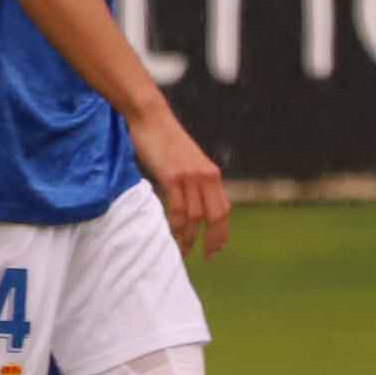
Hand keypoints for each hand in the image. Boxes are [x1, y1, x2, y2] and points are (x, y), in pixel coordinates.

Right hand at [139, 108, 230, 257]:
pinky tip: (173, 234)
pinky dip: (177, 225)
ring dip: (190, 237)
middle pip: (216, 216)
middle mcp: (206, 176)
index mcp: (212, 174)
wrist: (151, 118)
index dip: (222, 231)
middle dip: (213, 240)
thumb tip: (190, 200)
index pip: (224, 209)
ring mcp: (190, 177)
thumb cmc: (164, 138)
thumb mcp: (186, 161)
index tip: (217, 248)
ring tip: (183, 249)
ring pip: (197, 216)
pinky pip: (179, 208)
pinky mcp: (172, 176)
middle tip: (206, 256)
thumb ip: (193, 179)